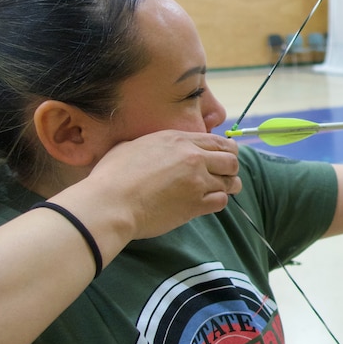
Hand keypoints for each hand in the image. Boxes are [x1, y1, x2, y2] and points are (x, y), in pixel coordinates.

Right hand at [83, 130, 241, 239]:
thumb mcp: (131, 145)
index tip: (225, 156)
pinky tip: (208, 203)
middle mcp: (193, 157)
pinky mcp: (196, 205)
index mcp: (178, 139)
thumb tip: (150, 147)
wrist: (111, 203)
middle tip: (224, 175)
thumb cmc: (112, 175)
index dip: (226, 149)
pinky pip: (221, 201)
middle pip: (231, 160)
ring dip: (228, 186)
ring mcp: (197, 181)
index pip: (218, 141)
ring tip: (221, 190)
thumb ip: (151, 144)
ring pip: (230, 182)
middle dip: (231, 168)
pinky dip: (218, 202)